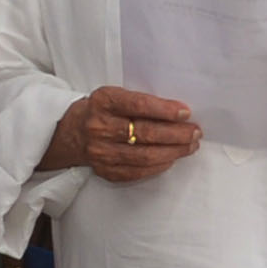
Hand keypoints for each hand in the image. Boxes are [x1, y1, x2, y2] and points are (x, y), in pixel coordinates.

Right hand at [50, 85, 201, 184]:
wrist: (72, 133)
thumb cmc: (102, 111)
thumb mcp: (115, 96)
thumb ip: (140, 102)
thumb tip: (179, 113)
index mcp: (104, 101)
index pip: (139, 105)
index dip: (165, 110)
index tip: (186, 112)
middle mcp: (99, 127)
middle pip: (146, 133)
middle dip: (176, 134)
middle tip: (195, 132)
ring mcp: (101, 152)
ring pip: (145, 155)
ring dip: (173, 151)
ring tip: (190, 146)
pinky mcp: (105, 170)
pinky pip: (138, 171)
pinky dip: (159, 165)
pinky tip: (172, 158)